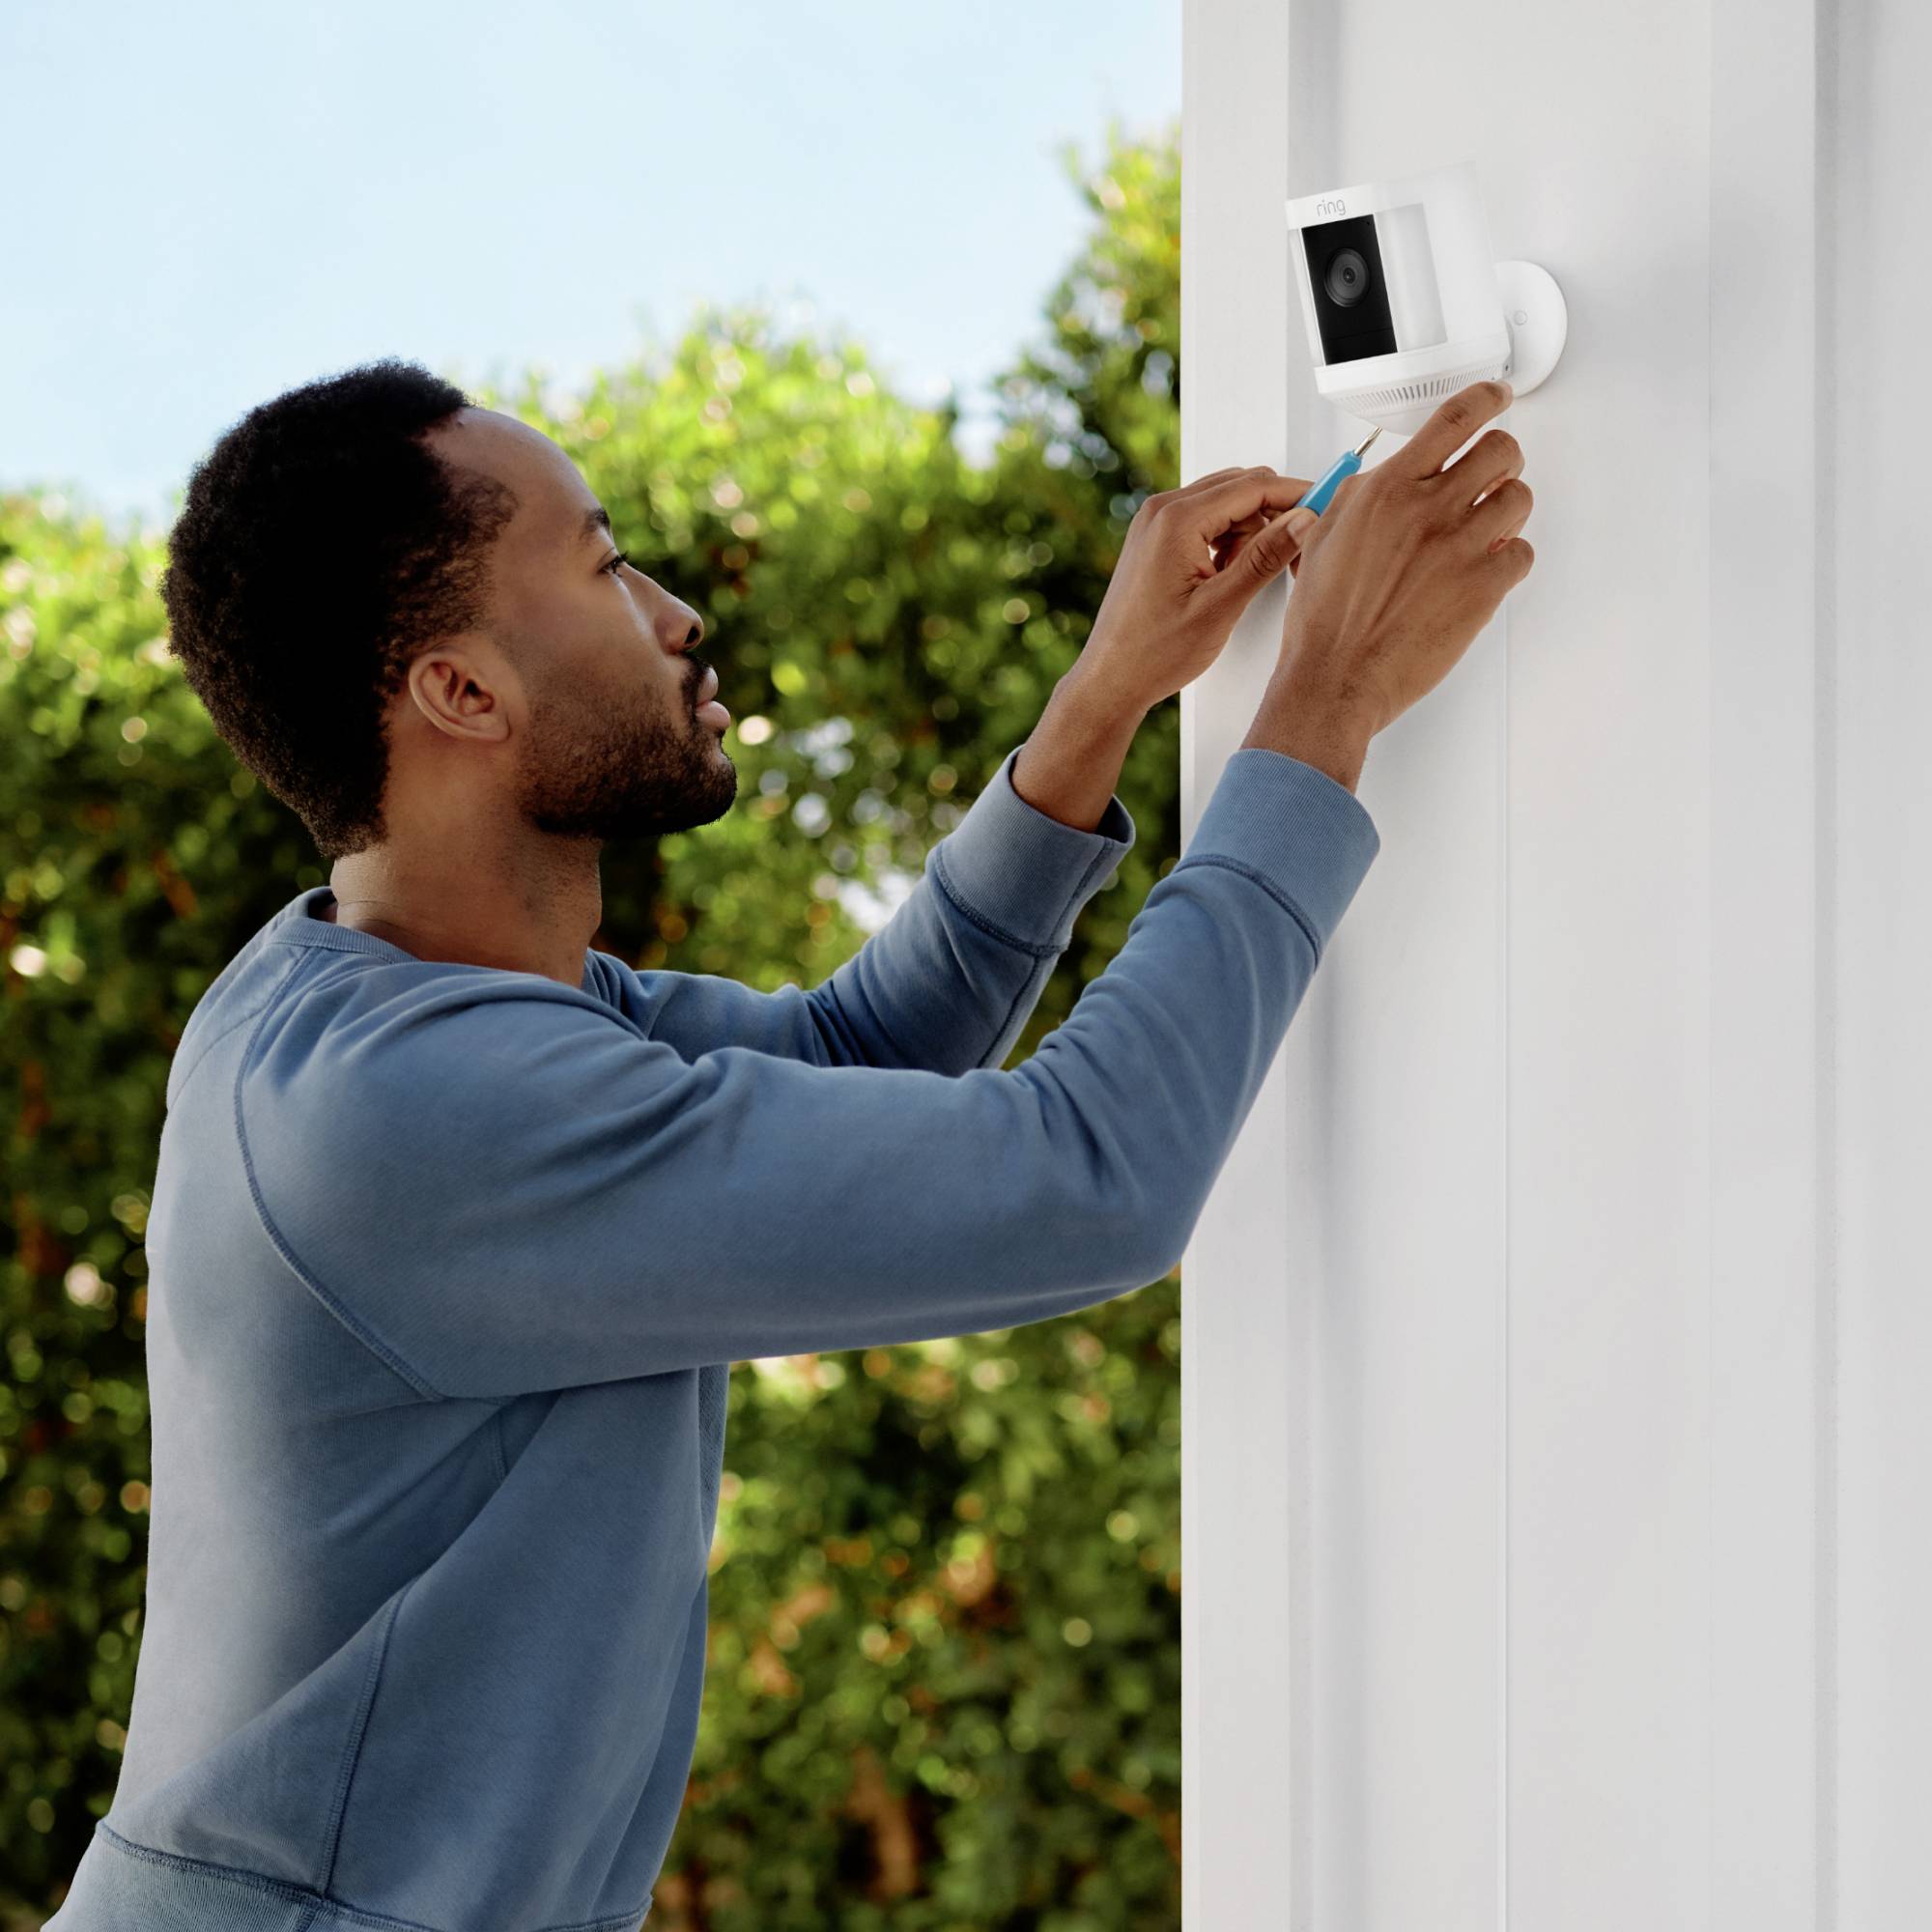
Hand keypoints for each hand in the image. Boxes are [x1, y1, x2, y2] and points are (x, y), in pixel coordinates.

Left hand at [1073, 466, 1321, 716]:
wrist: (1111, 680)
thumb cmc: (1154, 653)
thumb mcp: (1221, 607)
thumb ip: (1265, 558)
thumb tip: (1305, 520)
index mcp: (1176, 521)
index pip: (1253, 486)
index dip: (1296, 496)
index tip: (1327, 509)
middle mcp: (1161, 511)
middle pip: (1241, 487)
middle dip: (1272, 516)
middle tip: (1288, 559)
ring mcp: (1155, 522)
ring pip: (1225, 504)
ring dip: (1248, 532)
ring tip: (1240, 581)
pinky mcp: (1155, 538)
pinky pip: (1205, 520)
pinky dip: (1226, 541)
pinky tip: (1224, 578)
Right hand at [1270, 380, 1534, 738]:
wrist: (1335, 679)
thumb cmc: (1324, 622)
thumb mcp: (1323, 538)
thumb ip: (1360, 496)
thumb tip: (1383, 477)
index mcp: (1389, 490)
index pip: (1455, 418)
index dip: (1486, 398)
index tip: (1497, 397)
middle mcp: (1429, 509)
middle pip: (1502, 450)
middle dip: (1501, 461)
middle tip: (1492, 478)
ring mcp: (1461, 547)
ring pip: (1520, 498)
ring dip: (1507, 511)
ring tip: (1484, 532)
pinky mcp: (1483, 588)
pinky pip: (1522, 554)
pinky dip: (1508, 561)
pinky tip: (1483, 573)